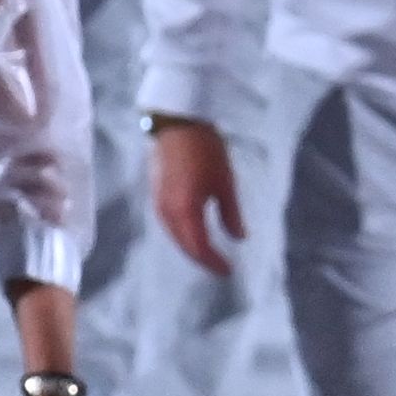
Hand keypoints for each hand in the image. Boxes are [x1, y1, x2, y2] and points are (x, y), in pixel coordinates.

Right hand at [150, 118, 242, 277]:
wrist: (178, 124)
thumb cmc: (206, 150)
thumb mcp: (225, 183)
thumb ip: (231, 214)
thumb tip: (239, 239)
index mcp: (185, 210)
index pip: (199, 247)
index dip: (213, 262)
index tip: (229, 271)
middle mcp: (167, 212)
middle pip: (185, 245)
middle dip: (203, 259)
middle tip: (222, 268)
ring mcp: (159, 204)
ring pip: (176, 237)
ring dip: (192, 249)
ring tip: (210, 256)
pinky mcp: (157, 196)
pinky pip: (170, 226)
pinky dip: (183, 236)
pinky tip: (195, 236)